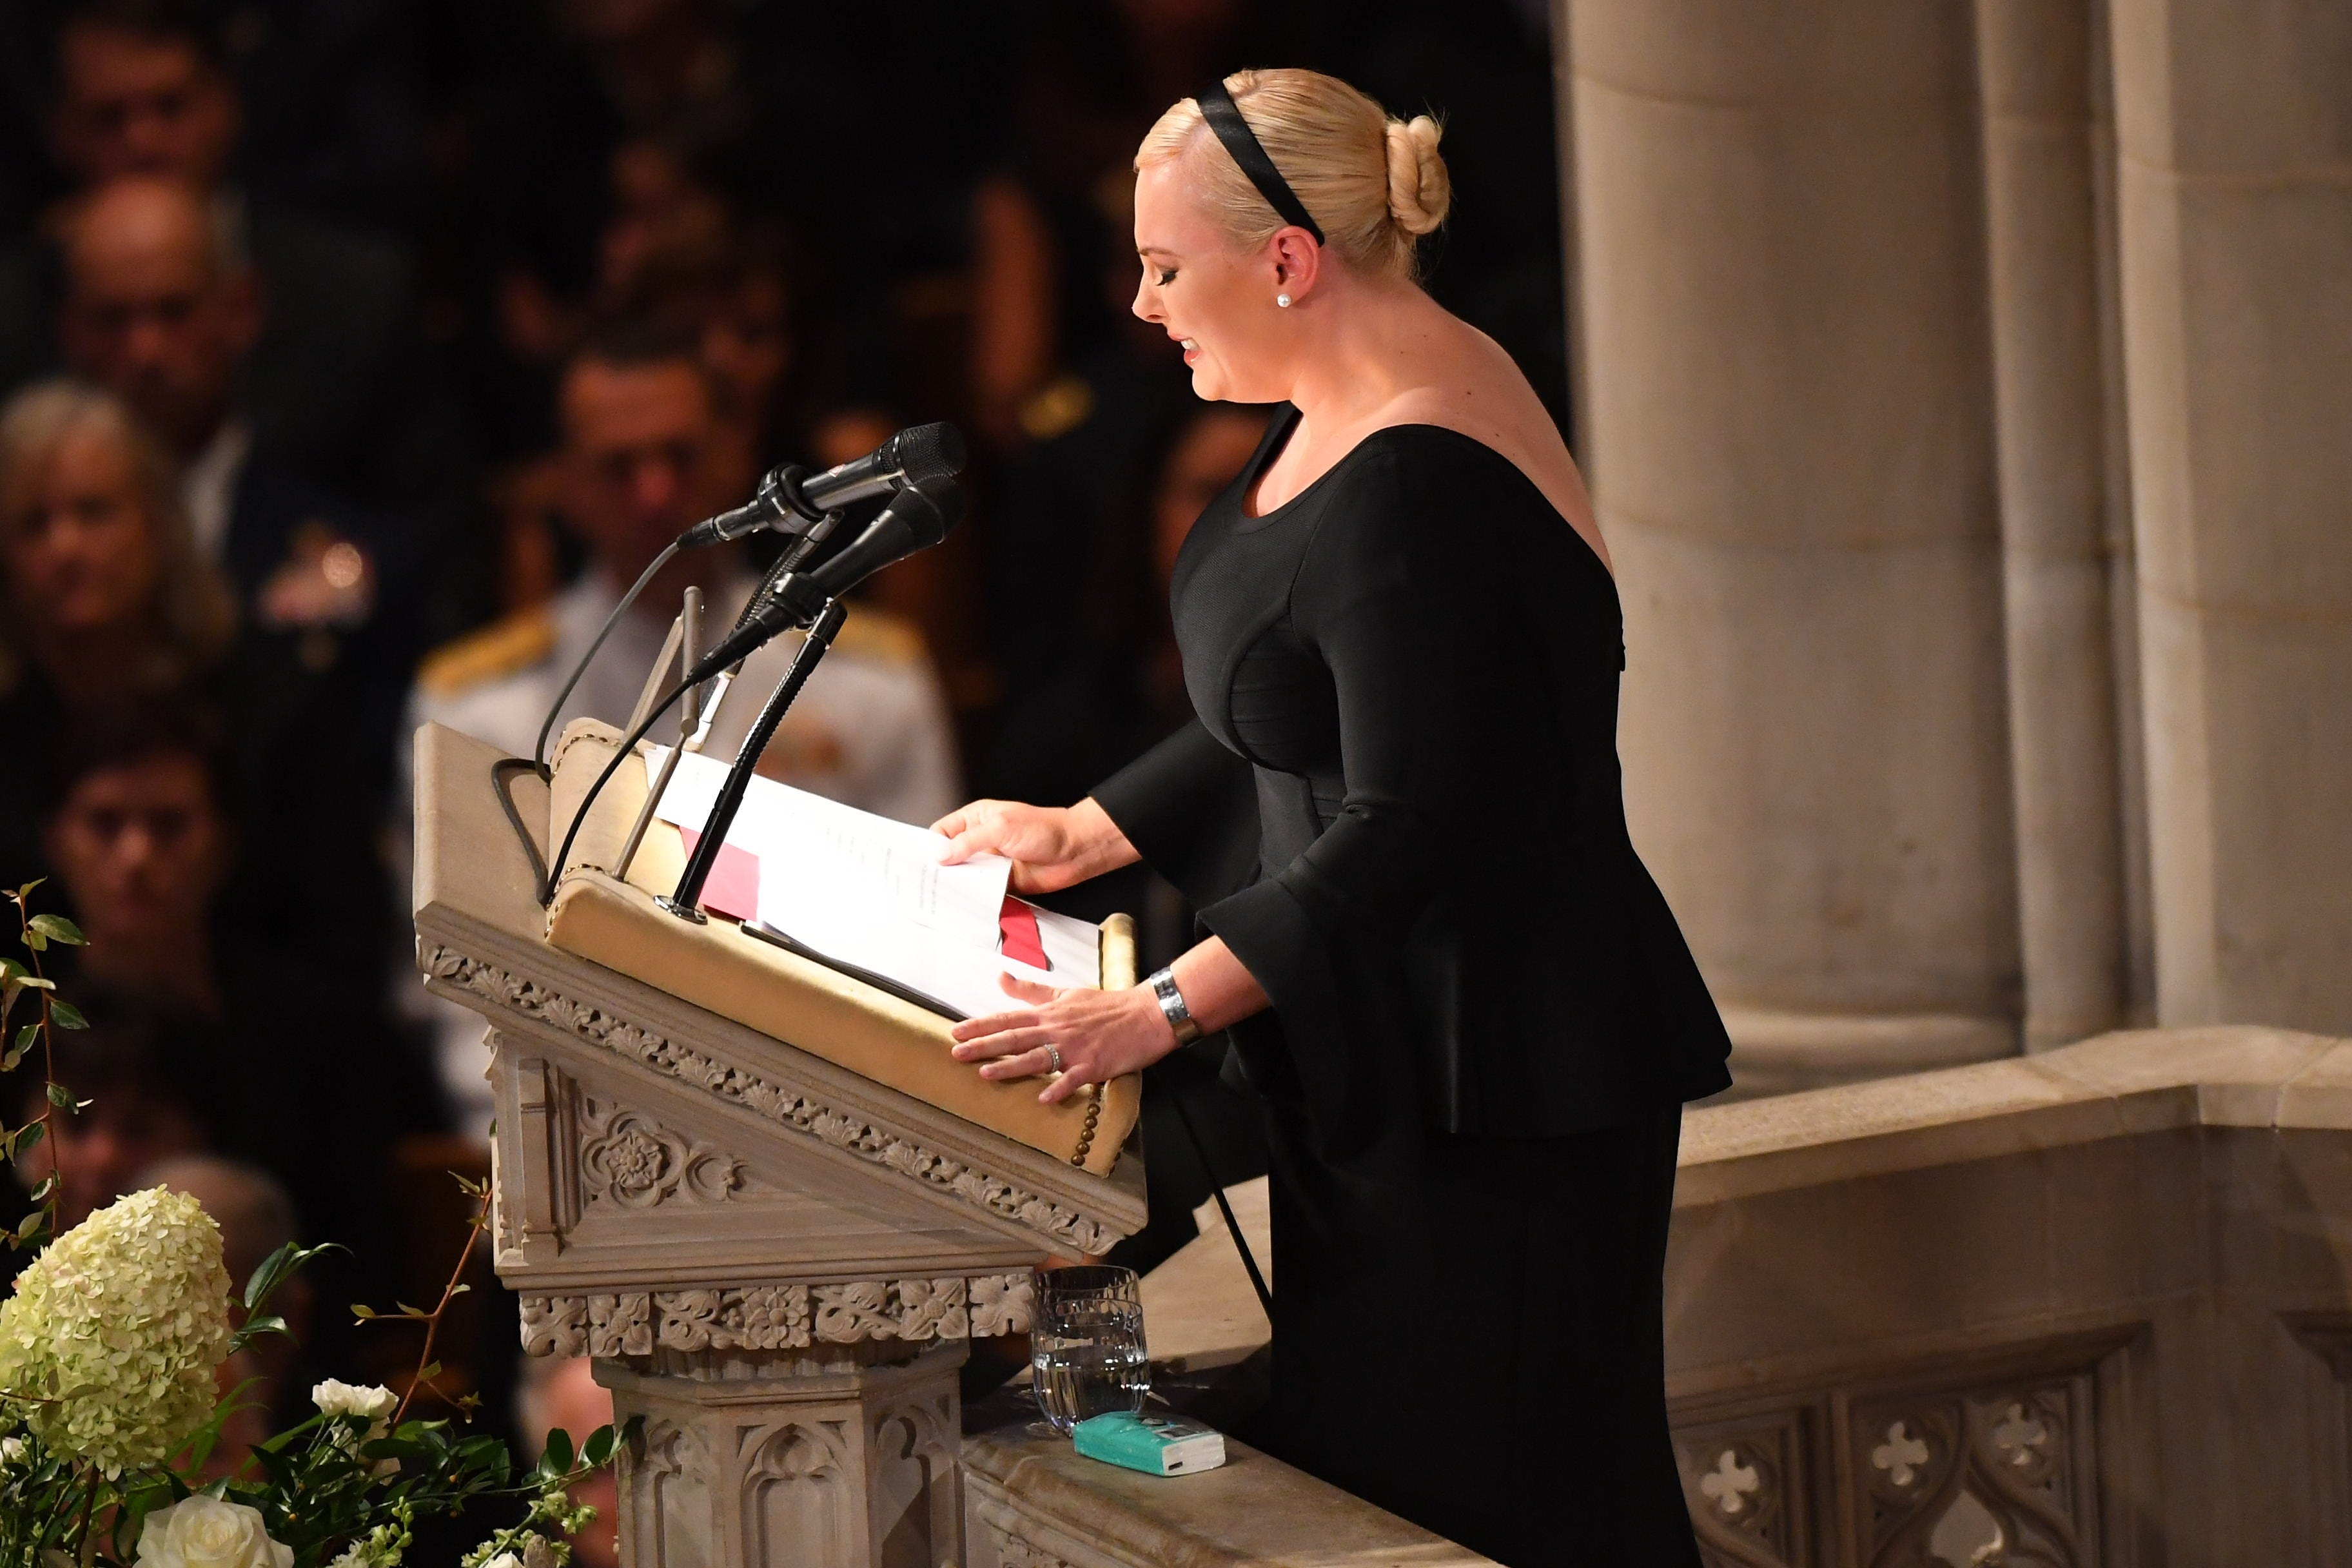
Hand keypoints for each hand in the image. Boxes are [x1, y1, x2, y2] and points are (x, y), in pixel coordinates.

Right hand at [930, 797, 1133, 893]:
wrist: (1075, 851)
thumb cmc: (1045, 830)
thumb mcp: (1001, 828)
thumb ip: (969, 842)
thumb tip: (941, 855)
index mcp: (976, 819)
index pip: (941, 833)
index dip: (930, 847)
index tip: (919, 863)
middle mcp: (980, 841)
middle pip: (949, 857)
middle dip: (938, 870)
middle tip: (924, 885)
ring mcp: (990, 862)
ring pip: (963, 877)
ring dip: (955, 886)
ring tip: (940, 899)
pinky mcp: (1001, 882)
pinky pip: (980, 892)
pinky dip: (973, 899)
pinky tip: (965, 905)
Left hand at [951, 974, 1179, 1103]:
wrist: (1145, 1015)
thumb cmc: (1106, 1006)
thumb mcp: (1066, 993)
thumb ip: (1032, 991)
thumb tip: (1001, 978)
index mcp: (1050, 1013)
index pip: (1009, 1017)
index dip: (981, 1025)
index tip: (956, 1031)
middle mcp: (1057, 1030)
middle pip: (1015, 1037)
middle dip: (984, 1044)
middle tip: (956, 1052)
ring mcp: (1075, 1048)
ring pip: (1037, 1057)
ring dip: (1011, 1066)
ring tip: (985, 1073)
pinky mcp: (1094, 1065)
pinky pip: (1073, 1079)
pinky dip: (1059, 1088)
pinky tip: (1043, 1098)